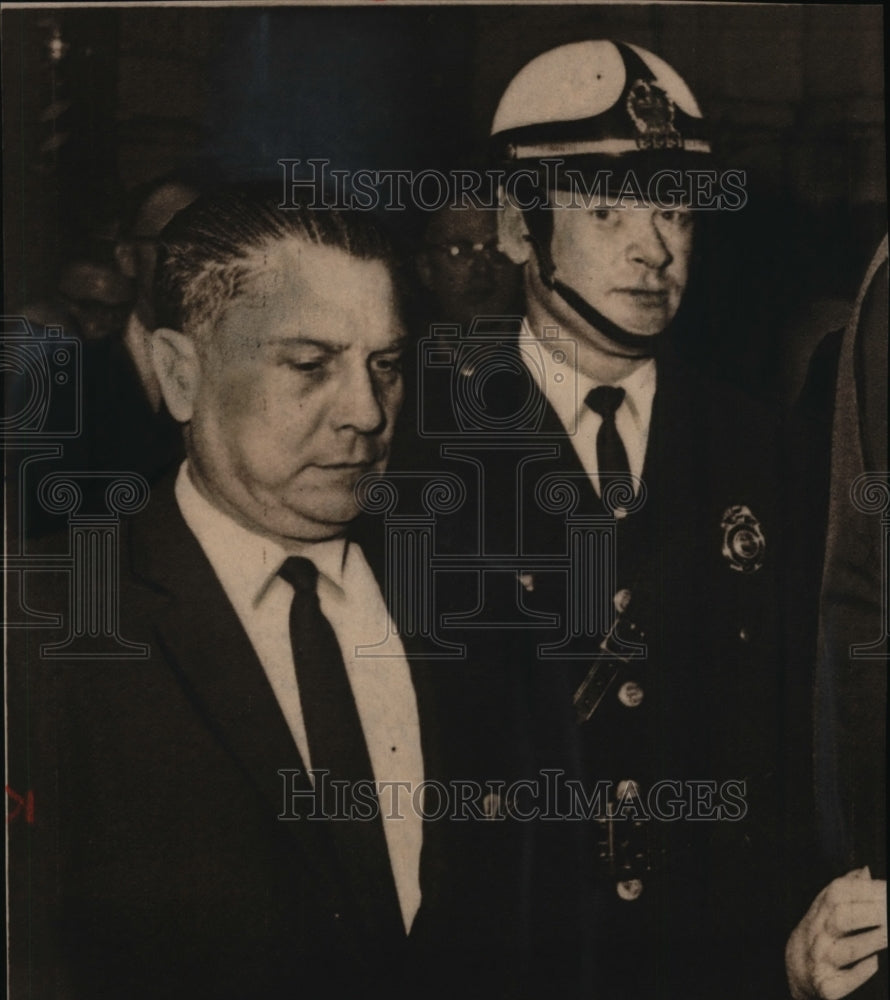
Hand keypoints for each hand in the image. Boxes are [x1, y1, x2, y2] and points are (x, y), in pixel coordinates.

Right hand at [786, 867, 886, 998]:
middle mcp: (818, 932)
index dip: (866, 889)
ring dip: (870, 940)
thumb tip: (864, 870)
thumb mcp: (825, 908)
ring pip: (845, 949)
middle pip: (841, 917)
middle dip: (870, 913)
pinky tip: (874, 962)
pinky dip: (861, 971)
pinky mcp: (827, 986)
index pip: (839, 892)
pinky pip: (845, 979)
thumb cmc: (821, 932)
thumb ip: (845, 888)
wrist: (796, 968)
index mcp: (820, 910)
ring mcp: (821, 959)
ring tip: (889, 933)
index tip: (889, 889)